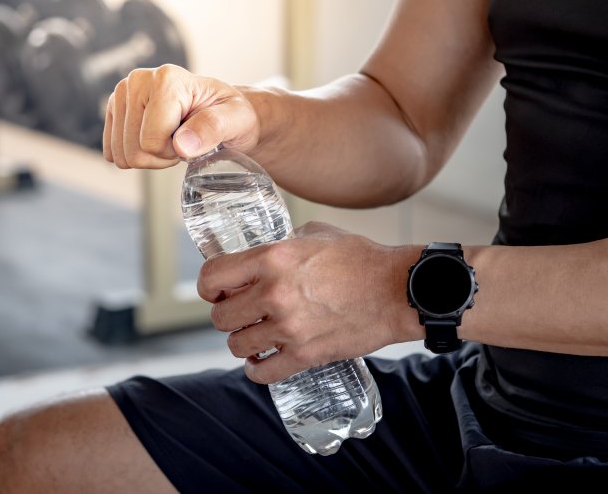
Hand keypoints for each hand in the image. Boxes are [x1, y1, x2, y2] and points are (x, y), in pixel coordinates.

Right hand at [102, 64, 259, 168]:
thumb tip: (182, 144)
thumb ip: (212, 128)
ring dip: (149, 156)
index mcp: (167, 80)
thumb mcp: (236, 120)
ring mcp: (123, 94)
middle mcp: (139, 81)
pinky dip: (137, 153)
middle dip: (160, 155)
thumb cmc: (230, 114)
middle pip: (133, 150)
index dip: (175, 151)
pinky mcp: (115, 109)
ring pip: (121, 154)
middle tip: (183, 139)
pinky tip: (156, 140)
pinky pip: (113, 152)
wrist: (222, 110)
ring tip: (171, 138)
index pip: (152, 141)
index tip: (193, 137)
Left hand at [197, 222, 409, 383]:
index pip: (212, 277)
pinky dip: (257, 369)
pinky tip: (262, 360)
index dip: (209, 286)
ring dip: (243, 341)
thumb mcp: (315, 234)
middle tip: (242, 314)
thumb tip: (263, 256)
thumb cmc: (361, 259)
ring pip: (236, 345)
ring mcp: (288, 327)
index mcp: (272, 259)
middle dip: (227, 315)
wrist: (397, 291)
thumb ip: (282, 244)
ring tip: (256, 335)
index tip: (217, 291)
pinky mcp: (304, 355)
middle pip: (220, 316)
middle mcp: (273, 293)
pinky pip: (261, 372)